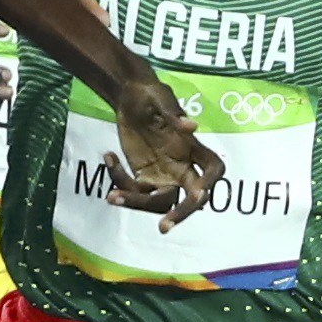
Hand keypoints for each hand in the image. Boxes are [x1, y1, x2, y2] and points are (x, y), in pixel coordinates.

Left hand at [105, 73, 223, 229]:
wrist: (128, 98)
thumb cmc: (150, 94)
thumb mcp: (161, 98)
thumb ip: (174, 114)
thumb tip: (192, 126)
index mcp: (193, 147)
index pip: (213, 169)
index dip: (210, 183)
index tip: (198, 192)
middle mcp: (182, 167)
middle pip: (191, 198)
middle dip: (180, 214)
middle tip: (164, 227)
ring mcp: (163, 176)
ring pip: (159, 202)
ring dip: (135, 202)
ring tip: (112, 196)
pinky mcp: (143, 178)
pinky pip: (135, 192)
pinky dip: (119, 180)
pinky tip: (109, 157)